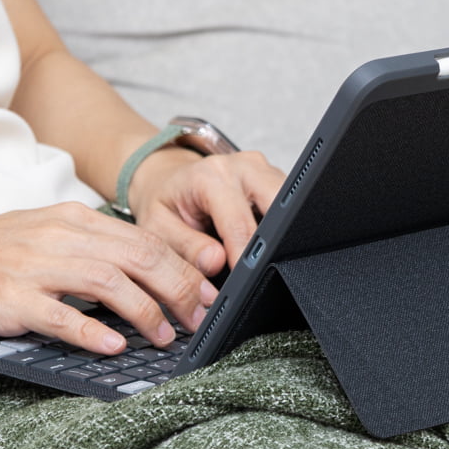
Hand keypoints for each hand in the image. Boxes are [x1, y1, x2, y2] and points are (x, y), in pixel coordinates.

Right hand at [0, 202, 218, 354]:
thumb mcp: (47, 236)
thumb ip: (94, 248)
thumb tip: (147, 271)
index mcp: (72, 220)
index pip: (144, 239)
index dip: (183, 267)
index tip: (208, 293)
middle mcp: (59, 237)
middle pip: (137, 257)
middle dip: (178, 288)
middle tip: (198, 318)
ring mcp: (34, 267)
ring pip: (108, 282)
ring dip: (144, 312)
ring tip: (164, 337)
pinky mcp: (11, 299)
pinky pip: (60, 315)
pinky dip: (92, 331)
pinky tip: (114, 347)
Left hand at [126, 147, 287, 274]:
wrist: (168, 182)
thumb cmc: (164, 206)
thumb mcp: (159, 229)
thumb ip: (185, 247)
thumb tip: (216, 262)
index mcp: (210, 176)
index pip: (239, 224)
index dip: (244, 257)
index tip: (244, 282)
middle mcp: (240, 167)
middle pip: (275, 207)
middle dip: (272, 243)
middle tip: (259, 272)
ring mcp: (262, 169)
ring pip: (289, 205)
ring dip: (280, 234)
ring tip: (261, 257)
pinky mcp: (273, 178)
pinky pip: (290, 205)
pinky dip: (283, 227)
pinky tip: (266, 242)